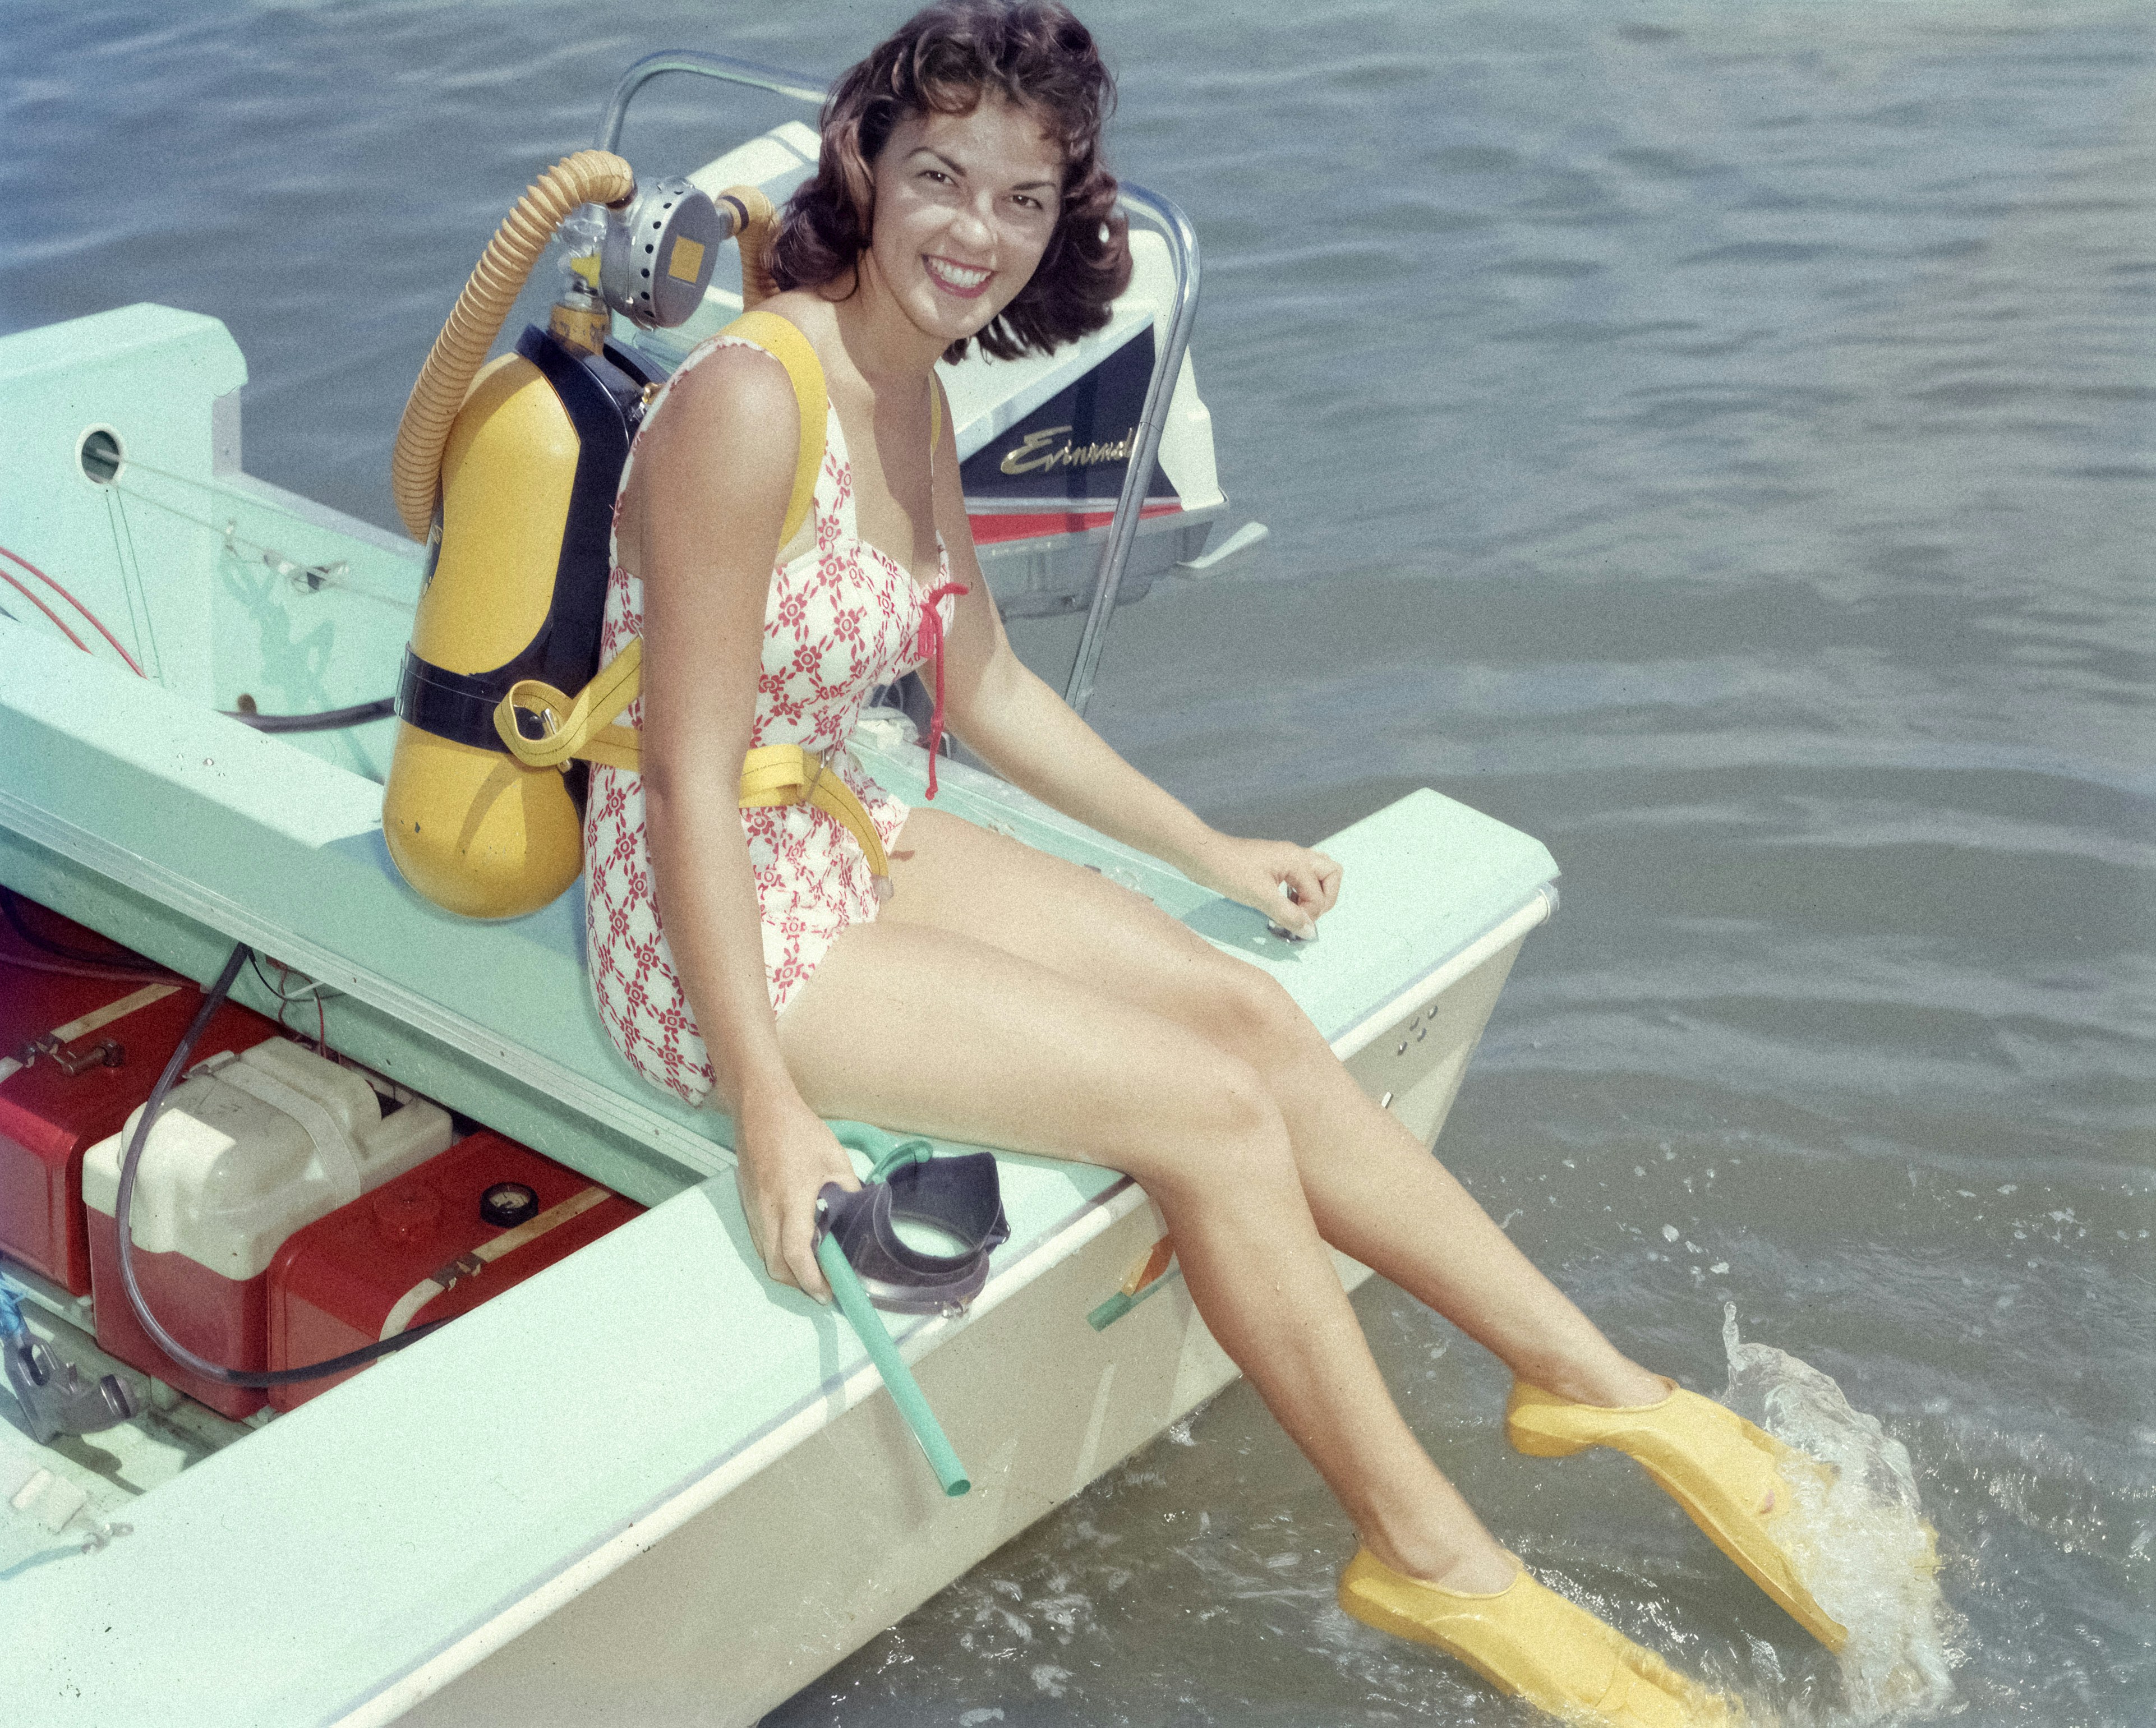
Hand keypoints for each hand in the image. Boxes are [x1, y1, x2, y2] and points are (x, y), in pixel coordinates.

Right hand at [735, 1092, 859, 1301]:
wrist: (759, 1109)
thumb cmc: (800, 1131)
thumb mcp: (835, 1159)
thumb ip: (848, 1192)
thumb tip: (859, 1219)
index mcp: (791, 1199)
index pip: (797, 1254)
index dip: (813, 1280)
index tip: (829, 1293)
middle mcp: (767, 1211)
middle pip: (777, 1266)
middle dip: (800, 1284)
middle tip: (825, 1287)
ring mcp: (753, 1210)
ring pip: (766, 1257)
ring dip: (788, 1272)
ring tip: (814, 1271)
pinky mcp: (747, 1206)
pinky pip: (760, 1242)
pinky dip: (777, 1254)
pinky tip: (796, 1248)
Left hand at [1180, 834, 1341, 940]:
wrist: (1202, 856)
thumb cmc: (1229, 871)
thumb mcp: (1260, 896)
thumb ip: (1288, 914)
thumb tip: (1309, 931)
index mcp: (1296, 860)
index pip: (1319, 893)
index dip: (1311, 914)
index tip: (1294, 926)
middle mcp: (1296, 856)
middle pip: (1331, 873)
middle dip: (1325, 898)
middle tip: (1307, 915)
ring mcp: (1286, 859)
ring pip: (1317, 874)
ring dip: (1313, 895)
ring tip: (1296, 911)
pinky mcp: (1274, 865)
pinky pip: (1300, 877)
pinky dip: (1299, 892)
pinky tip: (1284, 905)